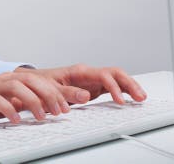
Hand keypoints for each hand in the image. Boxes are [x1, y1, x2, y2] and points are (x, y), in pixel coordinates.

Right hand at [0, 70, 81, 130]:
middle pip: (33, 80)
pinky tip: (17, 120)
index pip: (40, 80)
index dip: (57, 92)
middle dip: (50, 95)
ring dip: (33, 101)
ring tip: (43, 116)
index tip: (69, 107)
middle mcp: (5, 80)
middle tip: (61, 112)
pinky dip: (10, 110)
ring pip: (18, 86)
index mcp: (13, 80)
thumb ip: (24, 102)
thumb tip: (48, 109)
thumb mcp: (6, 102)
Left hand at [17, 63, 146, 105]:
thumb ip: (67, 93)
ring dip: (129, 86)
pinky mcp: (92, 88)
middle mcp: (87, 74)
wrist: (32, 83)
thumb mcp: (50, 89)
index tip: (120, 100)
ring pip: (115, 79)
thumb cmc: (40, 84)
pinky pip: (111, 87)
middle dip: (129, 83)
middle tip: (140, 97)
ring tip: (141, 98)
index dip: (114, 86)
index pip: (103, 75)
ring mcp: (91, 80)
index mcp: (79, 72)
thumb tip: (85, 96)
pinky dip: (122, 91)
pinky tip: (130, 98)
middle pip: (114, 73)